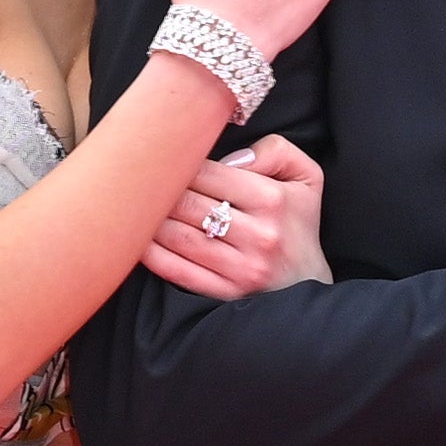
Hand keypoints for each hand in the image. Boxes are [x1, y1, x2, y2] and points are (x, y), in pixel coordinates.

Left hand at [146, 135, 325, 299]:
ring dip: (151, 221)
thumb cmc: (298, 223)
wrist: (308, 283)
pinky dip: (152, 255)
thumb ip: (275, 151)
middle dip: (160, 191)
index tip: (166, 163)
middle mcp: (258, 235)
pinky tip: (140, 240)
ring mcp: (241, 268)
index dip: (179, 166)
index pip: (206, 173)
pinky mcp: (226, 294)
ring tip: (137, 208)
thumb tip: (231, 159)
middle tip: (141, 183)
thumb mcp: (305, 177)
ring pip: (177, 237)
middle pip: (187, 203)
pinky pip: (178, 271)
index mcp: (272, 200)